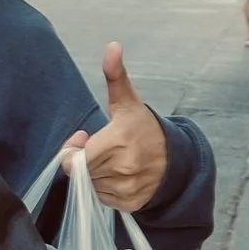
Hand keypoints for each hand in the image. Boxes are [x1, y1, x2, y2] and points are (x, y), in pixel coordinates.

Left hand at [61, 42, 167, 212]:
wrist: (176, 159)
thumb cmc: (144, 128)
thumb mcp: (128, 102)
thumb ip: (116, 76)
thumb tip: (112, 45)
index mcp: (118, 140)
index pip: (74, 160)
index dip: (72, 150)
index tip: (83, 137)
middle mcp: (123, 167)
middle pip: (82, 172)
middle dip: (84, 161)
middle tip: (99, 149)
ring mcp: (127, 188)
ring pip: (90, 187)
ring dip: (95, 176)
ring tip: (112, 162)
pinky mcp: (129, 204)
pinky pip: (102, 199)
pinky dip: (106, 190)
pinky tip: (119, 176)